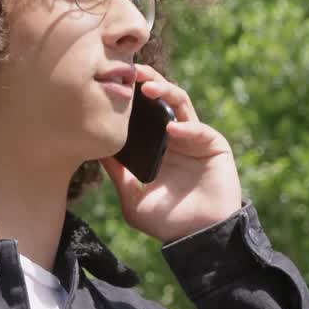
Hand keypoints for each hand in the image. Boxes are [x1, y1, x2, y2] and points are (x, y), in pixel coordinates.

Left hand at [100, 65, 242, 242]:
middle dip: (147, 80)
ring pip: (180, 104)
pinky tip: (171, 130)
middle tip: (129, 70)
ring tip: (147, 87)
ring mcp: (194, 139)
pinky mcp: (214, 145)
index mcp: (155, 146)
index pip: (142, 113)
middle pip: (161, 99)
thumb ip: (117, 174)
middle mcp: (174, 137)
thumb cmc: (165, 221)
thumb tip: (94, 151)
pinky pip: (198, 130)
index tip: (110, 83)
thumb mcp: (132, 197)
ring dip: (166, 91)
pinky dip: (185, 127)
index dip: (130, 97)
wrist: (196, 238)